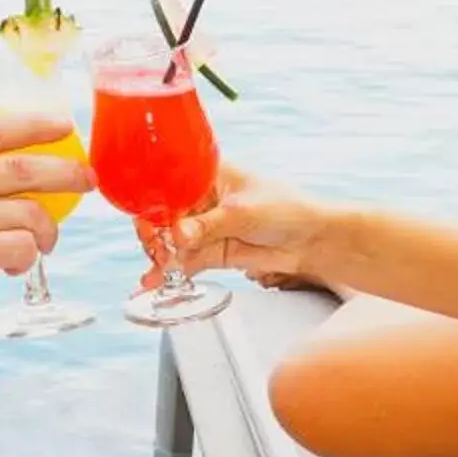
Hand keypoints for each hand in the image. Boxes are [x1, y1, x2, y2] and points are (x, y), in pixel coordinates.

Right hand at [0, 113, 94, 349]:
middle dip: (66, 170)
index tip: (62, 125)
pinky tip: (14, 268)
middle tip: (86, 179)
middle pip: (23, 166)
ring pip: (30, 211)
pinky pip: (23, 246)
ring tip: (43, 244)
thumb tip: (9, 175)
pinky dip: (28, 257)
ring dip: (47, 229)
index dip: (33, 124)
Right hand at [135, 163, 330, 287]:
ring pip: (169, 241)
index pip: (169, 184)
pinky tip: (153, 281)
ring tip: (159, 267)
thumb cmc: (285, 210)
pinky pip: (182, 262)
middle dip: (153, 233)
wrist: (310, 241)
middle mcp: (200, 200)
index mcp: (206, 175)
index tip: (148, 219)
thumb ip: (208, 226)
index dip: (153, 201)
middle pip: (163, 215)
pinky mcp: (210, 253)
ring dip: (159, 255)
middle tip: (157, 248)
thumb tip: (178, 235)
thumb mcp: (243, 213)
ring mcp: (203, 228)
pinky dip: (168, 272)